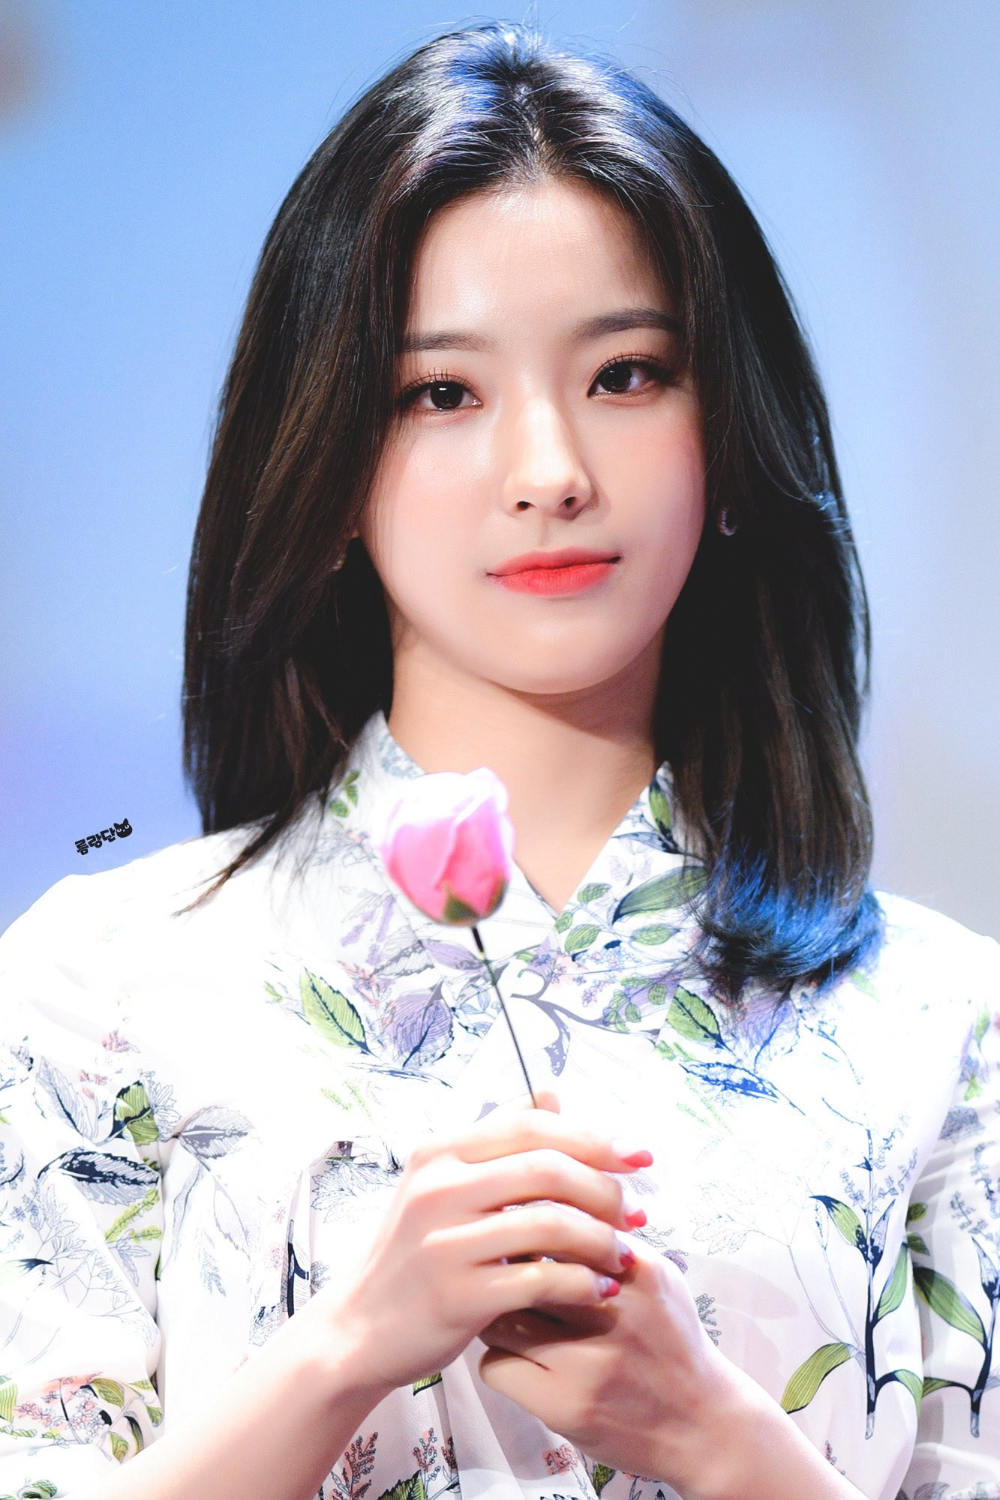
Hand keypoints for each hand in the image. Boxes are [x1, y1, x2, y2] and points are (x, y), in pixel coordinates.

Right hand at [306, 1090, 646, 1399]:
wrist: (360, 1330)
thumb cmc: (415, 1254)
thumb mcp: (443, 1185)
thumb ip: (499, 1140)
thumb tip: (554, 1090)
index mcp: (441, 1152)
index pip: (532, 1125)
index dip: (595, 1136)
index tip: (641, 1156)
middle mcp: (439, 1188)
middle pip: (548, 1168)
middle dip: (607, 1189)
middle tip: (640, 1213)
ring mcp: (445, 1242)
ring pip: (551, 1223)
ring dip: (602, 1239)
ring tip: (626, 1255)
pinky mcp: (457, 1295)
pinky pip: (541, 1278)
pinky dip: (582, 1283)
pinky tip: (600, 1290)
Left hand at [477, 1234, 745, 1497]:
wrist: (703, 1426)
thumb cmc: (671, 1344)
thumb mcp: (659, 1279)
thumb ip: (612, 1242)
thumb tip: (547, 1207)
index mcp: (636, 1270)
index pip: (556, 1226)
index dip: (528, 1231)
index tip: (520, 1240)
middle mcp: (613, 1311)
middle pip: (523, 1268)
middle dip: (506, 1272)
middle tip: (505, 1279)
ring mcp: (587, 1361)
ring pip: (500, 1318)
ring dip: (498, 1317)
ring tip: (514, 1322)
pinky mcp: (565, 1405)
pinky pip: (495, 1366)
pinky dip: (499, 1362)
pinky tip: (521, 1363)